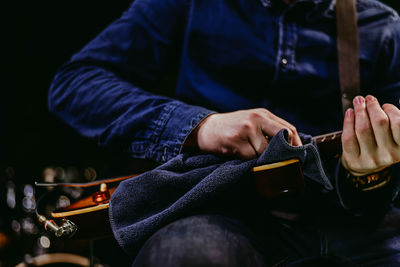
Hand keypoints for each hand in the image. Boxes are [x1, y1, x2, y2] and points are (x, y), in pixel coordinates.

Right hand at [185, 108, 301, 159]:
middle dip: (283, 153)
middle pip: (282, 137)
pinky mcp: (236, 140)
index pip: (289, 129)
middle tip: (283, 164)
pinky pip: (250, 157)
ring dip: (260, 159)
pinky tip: (237, 154)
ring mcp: (246, 128)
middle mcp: (256, 118)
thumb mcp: (251, 122)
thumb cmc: (231, 128)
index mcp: (263, 114)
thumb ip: (268, 130)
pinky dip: (247, 161)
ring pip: (265, 151)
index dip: (296, 145)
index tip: (297, 157)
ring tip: (249, 155)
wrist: (205, 128)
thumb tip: (289, 149)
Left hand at [341, 95, 399, 175]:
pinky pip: (349, 137)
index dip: (391, 110)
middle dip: (373, 106)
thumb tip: (397, 101)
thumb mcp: (395, 135)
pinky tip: (350, 112)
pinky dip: (348, 121)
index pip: (399, 123)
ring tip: (359, 101)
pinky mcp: (355, 159)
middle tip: (368, 98)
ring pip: (363, 128)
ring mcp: (371, 158)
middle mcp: (389, 155)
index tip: (385, 105)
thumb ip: (396, 121)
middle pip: (380, 122)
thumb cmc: (382, 143)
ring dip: (360, 110)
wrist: (364, 166)